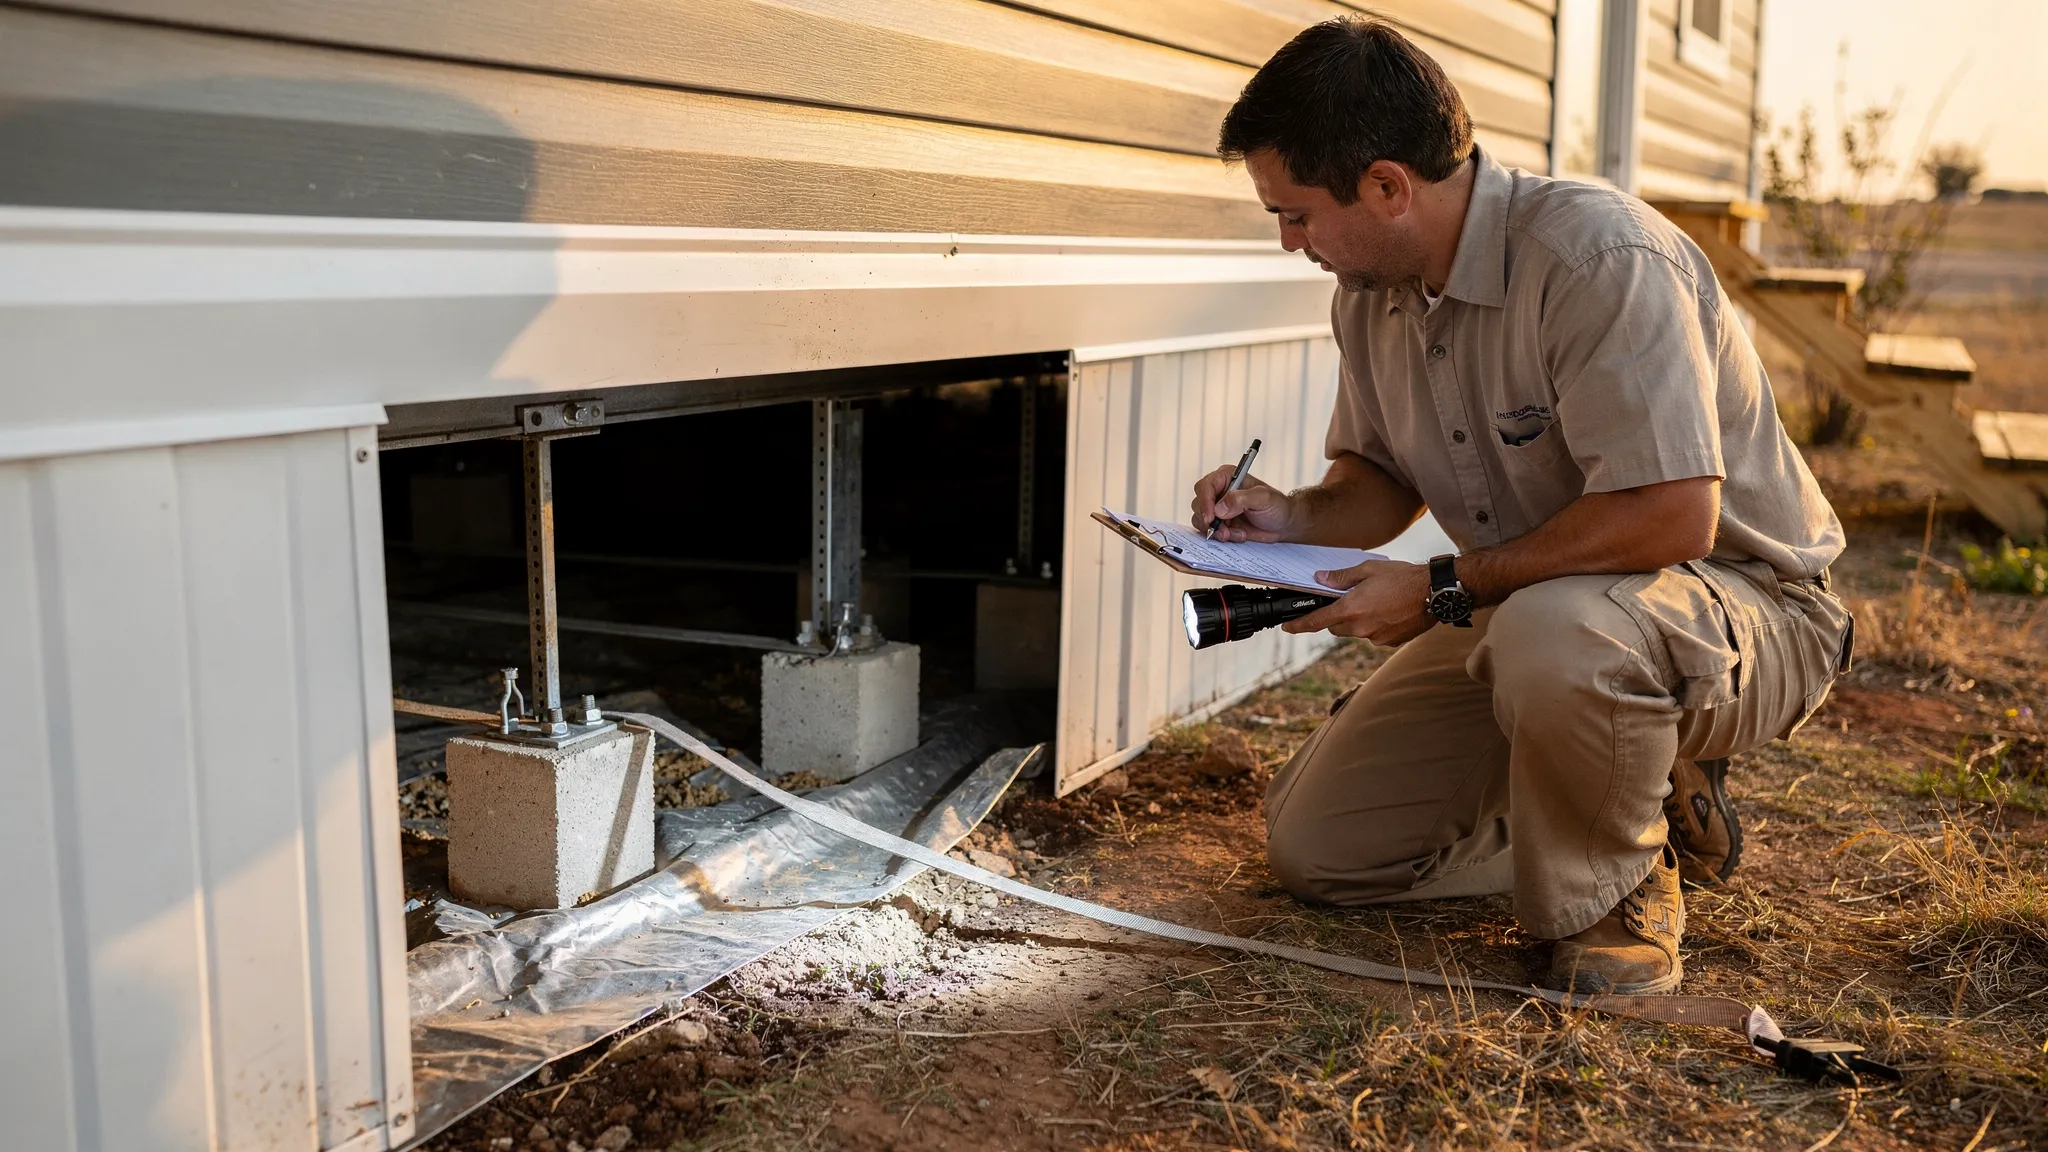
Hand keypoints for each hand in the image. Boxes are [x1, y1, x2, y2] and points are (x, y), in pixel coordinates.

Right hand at [1190, 466, 1292, 541]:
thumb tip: (1220, 508)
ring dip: (1217, 531)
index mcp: (1227, 477)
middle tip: (1225, 532)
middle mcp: (1219, 491)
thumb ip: (1241, 499)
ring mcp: (1217, 508)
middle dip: (1210, 521)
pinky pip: (1209, 531)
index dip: (1204, 502)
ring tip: (1237, 534)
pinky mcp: (1219, 523)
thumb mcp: (1263, 498)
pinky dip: (1221, 536)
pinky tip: (1239, 535)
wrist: (1283, 524)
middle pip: (1198, 504)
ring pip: (1200, 520)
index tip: (1211, 518)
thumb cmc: (1277, 506)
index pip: (1205, 486)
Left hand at [1282, 559, 1434, 645]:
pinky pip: (1373, 635)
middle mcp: (1360, 627)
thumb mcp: (1368, 569)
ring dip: (1358, 620)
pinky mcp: (1389, 642)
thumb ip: (1342, 577)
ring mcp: (1375, 637)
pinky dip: (1375, 625)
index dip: (1298, 625)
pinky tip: (1389, 611)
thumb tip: (1321, 579)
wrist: (1434, 592)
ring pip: (1355, 631)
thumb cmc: (1403, 577)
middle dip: (1337, 616)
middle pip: (1335, 627)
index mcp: (1351, 609)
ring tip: (1377, 602)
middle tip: (1351, 599)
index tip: (1287, 627)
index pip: (1316, 621)